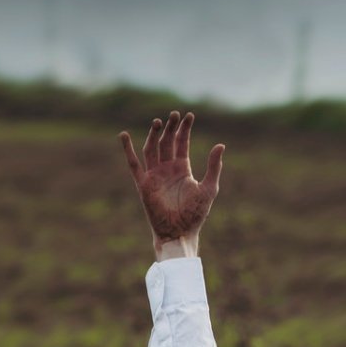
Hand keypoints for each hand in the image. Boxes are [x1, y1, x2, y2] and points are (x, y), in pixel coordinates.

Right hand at [120, 110, 225, 255]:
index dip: (184, 129)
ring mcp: (154, 175)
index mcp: (183, 169)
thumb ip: (213, 167)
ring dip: (154, 135)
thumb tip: (220, 145)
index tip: (188, 115)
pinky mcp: (143, 183)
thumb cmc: (196, 214)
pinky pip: (133, 163)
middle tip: (174, 114)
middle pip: (166, 142)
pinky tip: (125, 135)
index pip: (181, 143)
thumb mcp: (209, 188)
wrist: (179, 232)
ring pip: (152, 148)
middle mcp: (167, 169)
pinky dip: (128, 149)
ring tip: (158, 121)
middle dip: (170, 128)